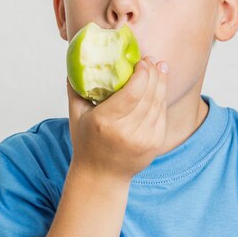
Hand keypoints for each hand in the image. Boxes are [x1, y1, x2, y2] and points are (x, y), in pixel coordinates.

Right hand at [66, 56, 168, 182]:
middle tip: (150, 60)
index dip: (142, 74)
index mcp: (105, 121)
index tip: (141, 60)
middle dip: (153, 73)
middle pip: (148, 95)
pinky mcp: (155, 144)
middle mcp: (127, 132)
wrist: (102, 176)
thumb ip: (75, 88)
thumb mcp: (76, 115)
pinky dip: (162, 98)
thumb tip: (76, 62)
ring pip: (159, 103)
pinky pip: (162, 114)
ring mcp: (144, 139)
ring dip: (161, 82)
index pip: (132, 93)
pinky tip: (159, 86)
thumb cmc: (86, 142)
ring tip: (159, 67)